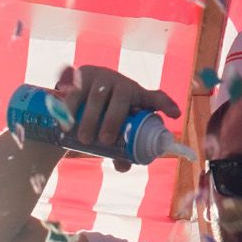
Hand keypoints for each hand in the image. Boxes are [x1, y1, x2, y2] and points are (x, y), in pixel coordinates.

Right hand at [55, 64, 180, 167]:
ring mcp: (100, 76)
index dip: (166, 104)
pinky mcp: (79, 74)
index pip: (155, 97)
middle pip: (122, 98)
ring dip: (89, 117)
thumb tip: (123, 167)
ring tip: (84, 138)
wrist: (74, 98)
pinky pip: (75, 88)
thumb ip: (120, 149)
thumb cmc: (102, 117)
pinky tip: (66, 119)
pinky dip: (70, 104)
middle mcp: (121, 83)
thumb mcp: (113, 131)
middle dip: (113, 120)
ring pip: (96, 95)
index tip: (175, 114)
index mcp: (136, 96)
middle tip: (105, 141)